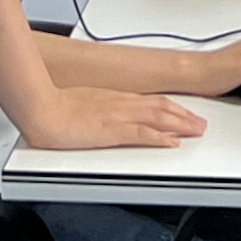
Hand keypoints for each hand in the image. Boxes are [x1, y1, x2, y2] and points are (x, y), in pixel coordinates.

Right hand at [13, 85, 206, 149]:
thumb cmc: (54, 106)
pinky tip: (172, 143)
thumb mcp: (83, 103)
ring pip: (157, 117)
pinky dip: (159, 137)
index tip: (184, 112)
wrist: (40, 107)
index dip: (172, 106)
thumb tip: (105, 114)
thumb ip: (99, 108)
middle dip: (184, 115)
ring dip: (180, 124)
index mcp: (114, 97)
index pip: (151, 100)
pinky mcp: (110, 130)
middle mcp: (120, 103)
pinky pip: (141, 134)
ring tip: (196, 131)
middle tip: (200, 123)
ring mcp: (117, 116)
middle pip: (161, 106)